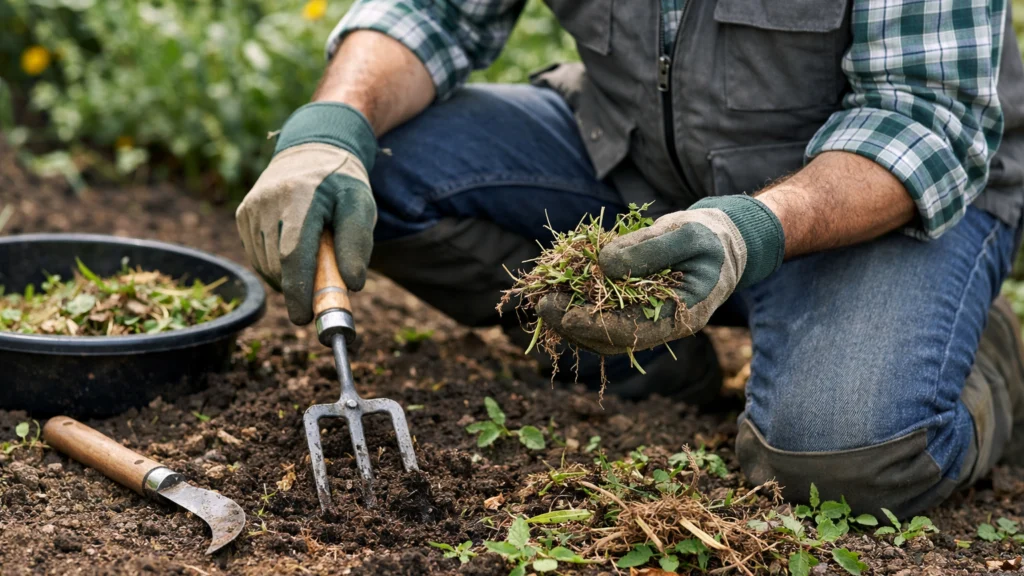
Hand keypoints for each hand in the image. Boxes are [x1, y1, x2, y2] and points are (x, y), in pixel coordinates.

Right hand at [236, 102, 377, 324]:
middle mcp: (268, 202)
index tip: (305, 318)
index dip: (298, 291)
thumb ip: (358, 243)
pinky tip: (294, 251)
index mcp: (300, 197)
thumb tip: (352, 285)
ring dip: (289, 277)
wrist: (313, 150)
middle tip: (323, 289)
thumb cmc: (342, 184)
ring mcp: (251, 208)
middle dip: (299, 288)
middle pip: (278, 265)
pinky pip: (258, 256)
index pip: (293, 255)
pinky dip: (277, 266)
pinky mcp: (243, 214)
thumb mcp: (361, 206)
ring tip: (314, 257)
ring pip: (266, 266)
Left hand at [538, 196, 784, 352]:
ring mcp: (648, 318)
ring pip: (602, 329)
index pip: (630, 332)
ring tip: (543, 298)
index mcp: (681, 316)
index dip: (593, 324)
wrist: (725, 239)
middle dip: (572, 324)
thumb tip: (603, 264)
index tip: (562, 312)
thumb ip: (647, 250)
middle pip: (609, 338)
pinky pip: (604, 311)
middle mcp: (661, 325)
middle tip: (541, 304)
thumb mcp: (686, 235)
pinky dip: (580, 302)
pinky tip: (559, 289)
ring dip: (570, 317)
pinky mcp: (636, 305)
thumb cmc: (711, 237)